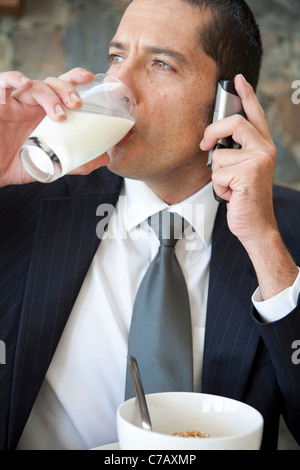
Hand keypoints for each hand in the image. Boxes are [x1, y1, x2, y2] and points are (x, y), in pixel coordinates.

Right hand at [0, 68, 108, 186]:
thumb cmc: (18, 165)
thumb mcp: (50, 165)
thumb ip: (76, 162)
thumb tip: (104, 158)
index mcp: (45, 114)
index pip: (62, 88)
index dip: (75, 79)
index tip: (90, 78)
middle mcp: (32, 105)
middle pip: (52, 83)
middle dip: (67, 89)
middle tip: (77, 105)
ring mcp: (15, 103)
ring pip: (34, 85)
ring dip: (50, 95)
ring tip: (60, 115)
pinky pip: (2, 83)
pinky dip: (14, 78)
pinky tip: (26, 84)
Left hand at [201, 74, 297, 298]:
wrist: (256, 225)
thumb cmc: (246, 199)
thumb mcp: (242, 171)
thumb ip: (234, 152)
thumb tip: (212, 142)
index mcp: (263, 146)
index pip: (254, 114)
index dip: (246, 95)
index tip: (237, 79)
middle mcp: (264, 150)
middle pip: (234, 122)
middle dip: (212, 133)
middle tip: (204, 146)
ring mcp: (258, 161)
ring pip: (219, 156)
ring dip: (217, 175)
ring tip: (229, 186)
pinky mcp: (248, 175)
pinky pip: (217, 173)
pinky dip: (218, 187)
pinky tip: (231, 194)